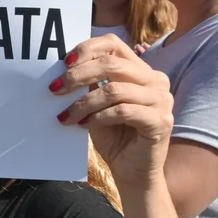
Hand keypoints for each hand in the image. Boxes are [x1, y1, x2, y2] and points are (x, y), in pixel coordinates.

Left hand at [51, 33, 173, 187]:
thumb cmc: (113, 135)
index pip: (113, 45)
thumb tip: (63, 69)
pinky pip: (123, 111)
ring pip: (114, 90)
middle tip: (55, 89)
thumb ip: (89, 84)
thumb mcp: (96, 104)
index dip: (87, 49)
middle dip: (78, 76)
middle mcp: (156, 80)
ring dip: (83, 103)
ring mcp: (162, 100)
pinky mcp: (161, 121)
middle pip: (111, 65)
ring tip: (66, 115)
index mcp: (141, 71)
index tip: (64, 63)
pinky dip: (99, 117)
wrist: (133, 171)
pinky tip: (84, 125)